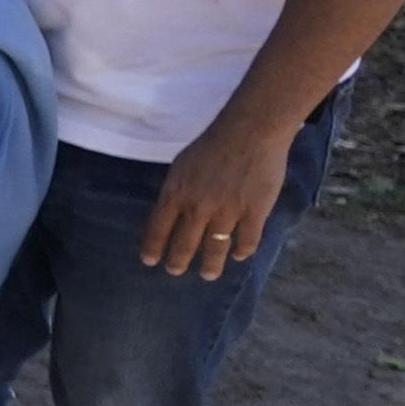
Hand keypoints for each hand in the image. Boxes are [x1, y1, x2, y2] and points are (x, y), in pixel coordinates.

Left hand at [138, 107, 298, 280]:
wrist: (251, 130)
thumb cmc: (213, 143)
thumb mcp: (182, 165)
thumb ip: (177, 190)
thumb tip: (171, 212)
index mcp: (176, 193)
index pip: (158, 228)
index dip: (153, 247)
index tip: (150, 261)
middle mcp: (198, 207)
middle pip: (184, 245)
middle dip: (177, 262)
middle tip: (174, 271)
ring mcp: (227, 212)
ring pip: (215, 249)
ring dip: (210, 266)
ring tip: (207, 274)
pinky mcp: (254, 212)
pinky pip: (246, 241)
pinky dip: (242, 251)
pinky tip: (239, 255)